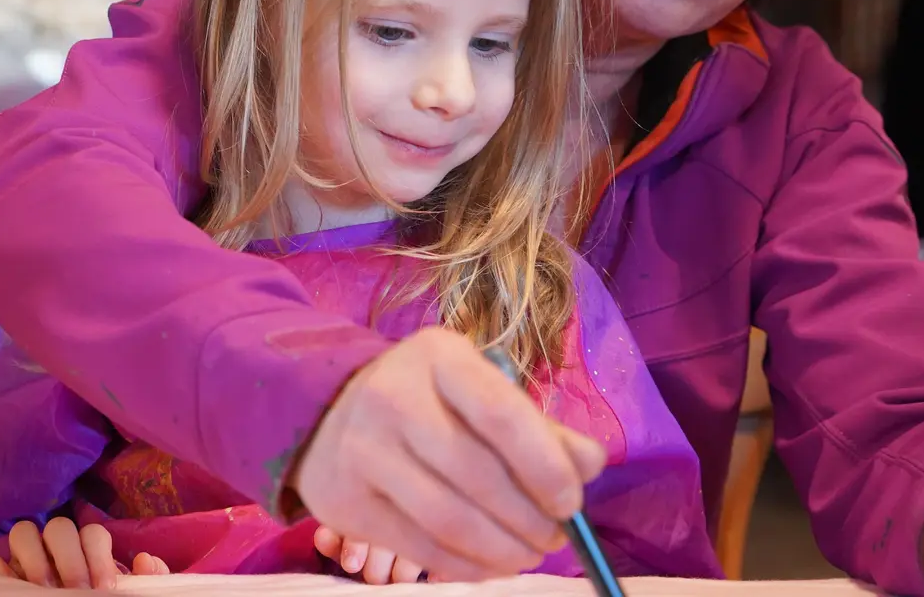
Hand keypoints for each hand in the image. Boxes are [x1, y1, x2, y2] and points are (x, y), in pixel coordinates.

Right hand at [0, 518, 169, 588]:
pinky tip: (12, 589)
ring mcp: (22, 561)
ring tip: (43, 591)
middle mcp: (54, 551)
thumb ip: (146, 581)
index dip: (99, 557)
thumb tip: (145, 560)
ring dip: (32, 558)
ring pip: (22, 531)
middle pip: (59, 527)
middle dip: (69, 558)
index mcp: (86, 554)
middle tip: (75, 592)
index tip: (104, 590)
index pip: (93, 533)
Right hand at [291, 328, 606, 581]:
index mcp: (437, 356)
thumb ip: (540, 428)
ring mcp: (363, 449)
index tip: (571, 502)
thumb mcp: (481, 393)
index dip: (546, 466)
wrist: (333, 417)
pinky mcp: (347, 500)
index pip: (501, 414)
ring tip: (528, 553)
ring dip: (503, 550)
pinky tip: (491, 563)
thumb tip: (590, 465)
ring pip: (450, 519)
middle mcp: (392, 395)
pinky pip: (422, 547)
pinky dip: (468, 566)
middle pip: (478, 474)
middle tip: (555, 538)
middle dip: (530, 519)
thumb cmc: (430, 404)